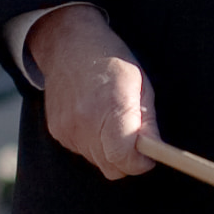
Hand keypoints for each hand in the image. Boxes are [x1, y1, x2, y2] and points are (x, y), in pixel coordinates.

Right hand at [29, 5, 157, 177]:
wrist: (69, 46)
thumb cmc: (112, 63)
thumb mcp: (142, 87)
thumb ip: (148, 123)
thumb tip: (156, 152)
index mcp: (111, 108)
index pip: (123, 157)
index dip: (140, 163)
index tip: (150, 157)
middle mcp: (85, 122)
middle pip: (111, 167)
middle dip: (128, 161)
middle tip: (138, 143)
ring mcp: (67, 129)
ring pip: (98, 162)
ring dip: (111, 152)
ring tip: (114, 123)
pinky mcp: (56, 131)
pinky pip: (82, 152)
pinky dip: (94, 144)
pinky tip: (96, 120)